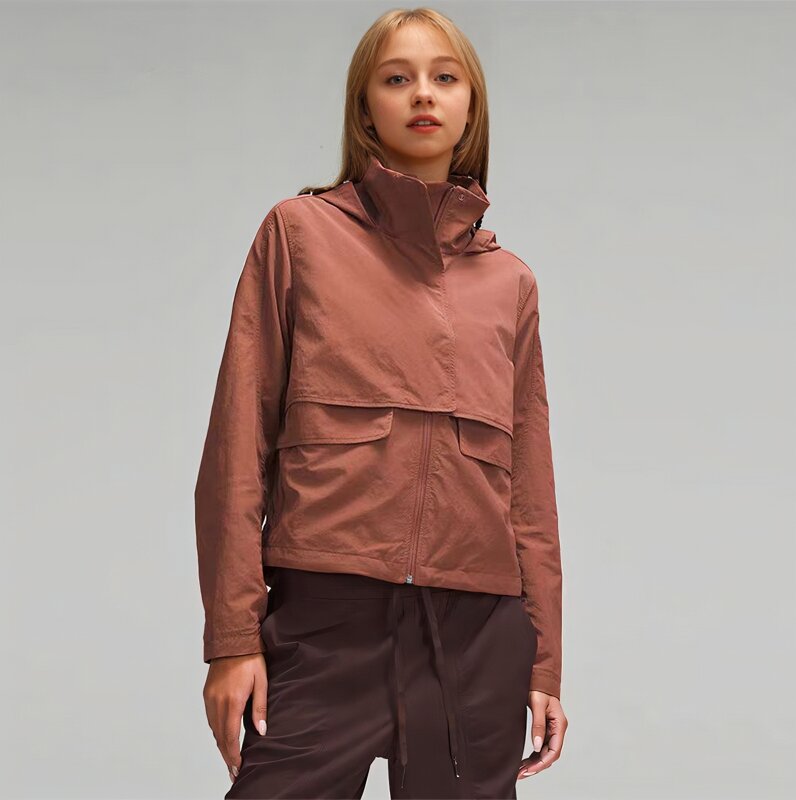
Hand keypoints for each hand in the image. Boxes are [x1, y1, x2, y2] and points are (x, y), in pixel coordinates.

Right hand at [203, 652, 268, 783]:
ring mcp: (210, 698)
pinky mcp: (207, 694)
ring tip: (230, 758)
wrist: (233, 640)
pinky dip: (217, 731)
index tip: (238, 768)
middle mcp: (217, 702)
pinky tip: (224, 736)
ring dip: (221, 744)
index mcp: (232, 701)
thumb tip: (261, 731)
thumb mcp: (262, 682)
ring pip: (214, 729)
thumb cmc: (251, 659)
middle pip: (220, 737)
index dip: (233, 756)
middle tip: (234, 771)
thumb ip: (260, 707)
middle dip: (227, 756)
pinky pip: (210, 718)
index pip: (230, 737)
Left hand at [517, 690, 567, 779]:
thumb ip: (538, 725)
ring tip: (520, 771)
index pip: (554, 751)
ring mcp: (552, 730)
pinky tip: (525, 762)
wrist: (539, 678)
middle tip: (520, 774)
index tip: (528, 770)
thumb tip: (537, 746)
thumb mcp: (537, 705)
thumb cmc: (539, 688)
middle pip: (550, 755)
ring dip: (534, 763)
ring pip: (545, 753)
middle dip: (536, 766)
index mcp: (559, 725)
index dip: (542, 763)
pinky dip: (534, 755)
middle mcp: (557, 730)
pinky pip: (541, 747)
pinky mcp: (546, 729)